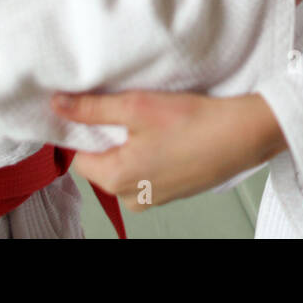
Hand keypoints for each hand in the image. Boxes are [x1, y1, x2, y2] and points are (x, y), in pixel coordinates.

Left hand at [50, 90, 284, 211]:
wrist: (244, 135)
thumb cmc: (195, 124)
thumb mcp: (136, 106)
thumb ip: (92, 108)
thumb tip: (58, 105)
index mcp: (115, 179)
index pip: (77, 154)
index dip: (81, 127)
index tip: (92, 105)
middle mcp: (131, 196)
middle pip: (101, 160)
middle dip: (109, 134)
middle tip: (129, 107)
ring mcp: (154, 197)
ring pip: (125, 165)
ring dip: (131, 142)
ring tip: (152, 118)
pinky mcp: (172, 191)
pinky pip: (147, 170)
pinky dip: (151, 151)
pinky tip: (168, 132)